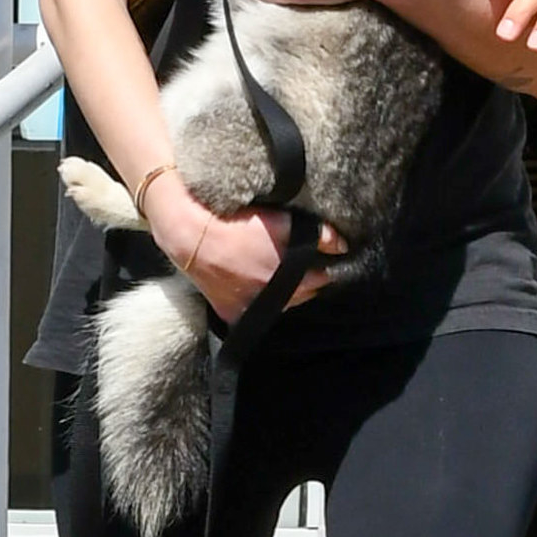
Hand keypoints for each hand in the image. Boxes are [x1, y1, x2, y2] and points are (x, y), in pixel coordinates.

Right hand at [146, 175, 346, 321]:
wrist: (193, 237)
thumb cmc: (241, 226)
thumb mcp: (284, 222)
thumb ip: (319, 236)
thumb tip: (343, 247)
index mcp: (294, 282)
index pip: (322, 279)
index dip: (323, 266)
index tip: (321, 258)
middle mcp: (277, 302)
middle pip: (303, 295)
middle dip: (306, 281)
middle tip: (301, 264)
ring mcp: (253, 312)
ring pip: (281, 305)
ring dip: (284, 293)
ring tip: (279, 275)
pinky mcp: (231, 314)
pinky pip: (254, 313)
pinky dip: (259, 304)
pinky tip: (257, 289)